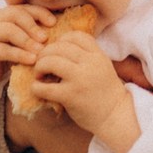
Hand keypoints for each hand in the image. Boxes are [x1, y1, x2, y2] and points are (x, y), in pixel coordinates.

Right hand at [0, 3, 54, 110]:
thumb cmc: (1, 55)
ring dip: (28, 41)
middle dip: (33, 26)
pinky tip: (31, 61)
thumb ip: (29, 34)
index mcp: (2, 15)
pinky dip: (20, 54)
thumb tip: (58, 31)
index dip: (39, 13)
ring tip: (41, 51)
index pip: (23, 8)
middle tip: (46, 38)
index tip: (54, 23)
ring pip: (9, 31)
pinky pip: (4, 50)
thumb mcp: (15, 41)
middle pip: (15, 15)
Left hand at [29, 32, 139, 152]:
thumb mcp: (102, 66)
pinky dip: (36, 87)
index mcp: (98, 55)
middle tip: (42, 64)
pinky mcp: (70, 96)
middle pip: (59, 47)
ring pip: (50, 62)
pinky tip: (38, 89)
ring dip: (39, 66)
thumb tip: (57, 47)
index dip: (61, 40)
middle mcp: (90, 63)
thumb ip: (86, 56)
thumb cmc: (105, 92)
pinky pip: (45, 87)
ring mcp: (80, 79)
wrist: (115, 116)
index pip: (75, 36)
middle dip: (45, 54)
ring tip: (40, 75)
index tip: (57, 52)